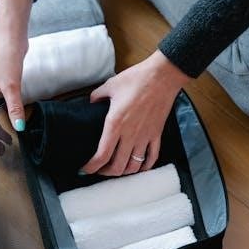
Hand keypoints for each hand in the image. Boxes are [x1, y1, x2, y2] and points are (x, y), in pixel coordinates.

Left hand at [81, 50, 190, 176]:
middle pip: (118, 166)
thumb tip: (91, 102)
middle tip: (99, 169)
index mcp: (115, 124)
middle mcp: (130, 135)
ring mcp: (145, 136)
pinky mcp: (157, 134)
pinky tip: (139, 165)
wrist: (162, 76)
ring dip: (124, 171)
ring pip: (134, 165)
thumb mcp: (110, 85)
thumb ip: (97, 96)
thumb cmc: (136, 79)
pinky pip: (152, 157)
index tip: (85, 169)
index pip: (102, 155)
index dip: (92, 167)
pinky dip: (145, 166)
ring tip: (117, 168)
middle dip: (106, 172)